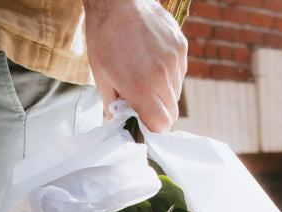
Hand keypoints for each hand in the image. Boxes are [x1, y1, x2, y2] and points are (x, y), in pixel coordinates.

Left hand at [83, 0, 187, 132]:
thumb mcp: (101, 77)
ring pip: (176, 93)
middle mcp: (161, 76)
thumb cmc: (104, 40)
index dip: (153, 129)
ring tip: (145, 80)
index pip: (161, 125)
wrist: (117, 1)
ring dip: (163, 95)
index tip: (144, 126)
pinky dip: (169, 76)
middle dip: (157, 114)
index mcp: (140, 87)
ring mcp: (174, 60)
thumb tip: (121, 122)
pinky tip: (153, 64)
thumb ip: (114, 105)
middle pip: (171, 112)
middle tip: (142, 105)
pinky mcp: (180, 46)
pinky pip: (180, 73)